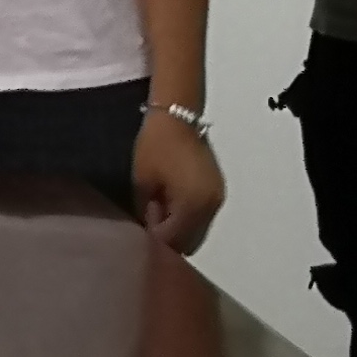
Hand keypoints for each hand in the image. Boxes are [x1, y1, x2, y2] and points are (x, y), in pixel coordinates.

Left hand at [132, 112, 223, 252]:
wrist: (177, 115)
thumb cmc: (156, 145)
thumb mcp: (143, 181)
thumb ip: (146, 213)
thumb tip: (149, 232)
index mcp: (194, 205)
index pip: (174, 241)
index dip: (154, 241)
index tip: (139, 232)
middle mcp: (211, 206)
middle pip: (190, 242)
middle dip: (169, 239)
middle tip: (149, 222)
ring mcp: (217, 198)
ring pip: (198, 231)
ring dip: (180, 229)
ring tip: (159, 212)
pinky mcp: (217, 189)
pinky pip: (203, 216)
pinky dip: (188, 217)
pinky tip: (171, 203)